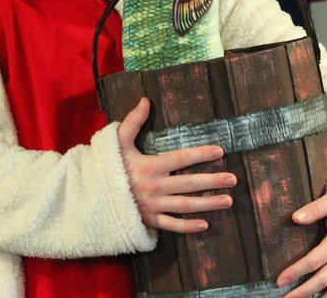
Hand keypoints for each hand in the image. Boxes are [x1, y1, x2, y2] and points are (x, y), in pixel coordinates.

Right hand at [117, 98, 235, 232]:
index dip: (201, 154)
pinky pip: (172, 225)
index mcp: (149, 166)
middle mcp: (154, 186)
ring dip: (208, 204)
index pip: (181, 158)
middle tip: (233, 179)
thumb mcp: (118, 141)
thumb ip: (133, 121)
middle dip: (212, 181)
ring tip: (228, 200)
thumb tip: (146, 100)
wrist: (93, 194)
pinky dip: (188, 227)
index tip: (219, 151)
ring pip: (185, 206)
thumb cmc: (108, 165)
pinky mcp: (149, 220)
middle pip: (189, 183)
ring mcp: (153, 205)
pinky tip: (205, 224)